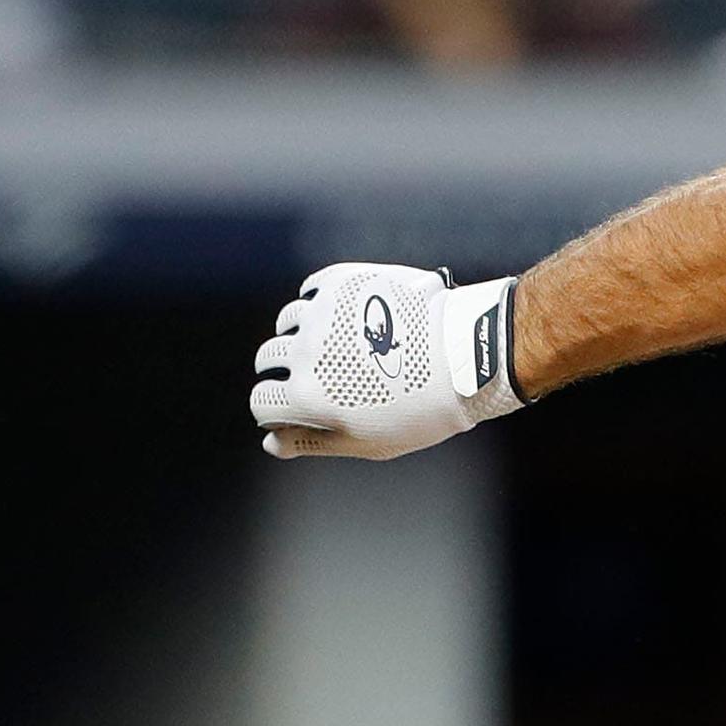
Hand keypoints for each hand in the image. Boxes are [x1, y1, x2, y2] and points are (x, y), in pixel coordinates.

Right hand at [250, 262, 523, 460]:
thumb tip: (270, 443)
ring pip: (288, 322)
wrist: (463, 355)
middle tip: (320, 377)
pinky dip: (319, 305)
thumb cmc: (421, 410)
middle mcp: (304, 350)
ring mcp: (321, 312)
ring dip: (302, 336)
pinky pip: (311, 291)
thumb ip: (313, 442)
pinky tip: (346, 319)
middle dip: (284, 370)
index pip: (261, 401)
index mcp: (306, 395)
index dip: (275, 411)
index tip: (295, 410)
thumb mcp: (368, 442)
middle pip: (268, 357)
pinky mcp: (341, 282)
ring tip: (337, 346)